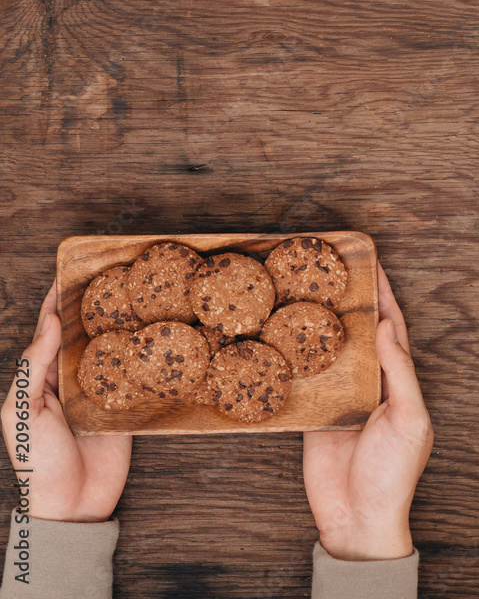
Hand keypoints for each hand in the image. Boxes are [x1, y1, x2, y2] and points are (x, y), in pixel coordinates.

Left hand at [1, 279, 131, 521]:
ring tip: (141, 294)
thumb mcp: (22, 412)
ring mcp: (101, 389)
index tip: (74, 268)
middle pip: (86, 331)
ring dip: (124, 324)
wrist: (71, 509)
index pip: (50, 327)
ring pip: (113, 347)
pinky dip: (144, 353)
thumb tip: (49, 322)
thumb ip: (33, 367)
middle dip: (98, 304)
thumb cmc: (37, 463)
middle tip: (118, 273)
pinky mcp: (125, 405)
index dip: (60, 298)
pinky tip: (157, 333)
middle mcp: (72, 377)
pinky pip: (135, 373)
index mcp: (42, 376)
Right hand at [303, 263, 433, 560]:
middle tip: (331, 266)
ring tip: (305, 288)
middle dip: (349, 300)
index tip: (373, 263)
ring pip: (331, 348)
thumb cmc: (393, 474)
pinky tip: (282, 333)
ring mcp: (341, 395)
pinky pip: (306, 376)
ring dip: (320, 321)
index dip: (384, 295)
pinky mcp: (314, 411)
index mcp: (398, 381)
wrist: (358, 521)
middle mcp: (370, 382)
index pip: (392, 327)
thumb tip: (389, 327)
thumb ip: (400, 373)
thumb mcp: (409, 421)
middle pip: (359, 331)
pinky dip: (296, 354)